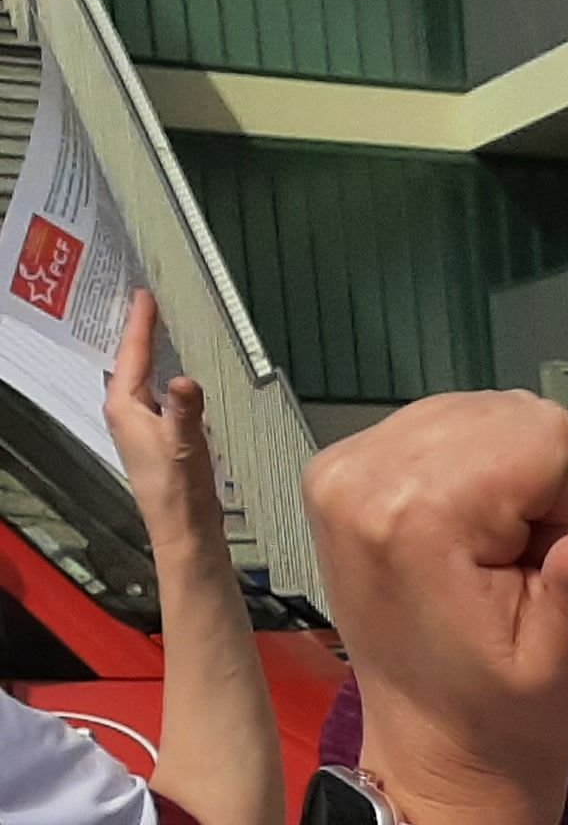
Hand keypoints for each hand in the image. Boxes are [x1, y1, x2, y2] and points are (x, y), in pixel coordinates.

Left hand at [103, 292, 228, 561]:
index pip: (132, 354)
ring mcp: (140, 425)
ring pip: (139, 376)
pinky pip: (154, 393)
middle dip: (136, 332)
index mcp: (125, 407)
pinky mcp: (157, 437)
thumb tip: (185, 380)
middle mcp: (126, 412)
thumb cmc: (178, 490)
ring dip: (146, 352)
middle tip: (143, 302)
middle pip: (128, 361)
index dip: (140, 323)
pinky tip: (171, 372)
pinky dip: (160, 374)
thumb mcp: (185, 444)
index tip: (144, 294)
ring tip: (154, 327)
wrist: (185, 529)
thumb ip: (186, 410)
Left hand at [303, 392, 567, 824]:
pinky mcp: (342, 468)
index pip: (545, 437)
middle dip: (537, 486)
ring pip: (481, 414)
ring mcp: (343, 465)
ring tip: (489, 556)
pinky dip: (472, 473)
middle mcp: (362, 472)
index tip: (542, 573)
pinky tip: (461, 538)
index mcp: (413, 516)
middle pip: (510, 415)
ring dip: (507, 478)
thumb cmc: (506, 714)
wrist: (435, 744)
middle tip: (516, 568)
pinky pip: (445, 429)